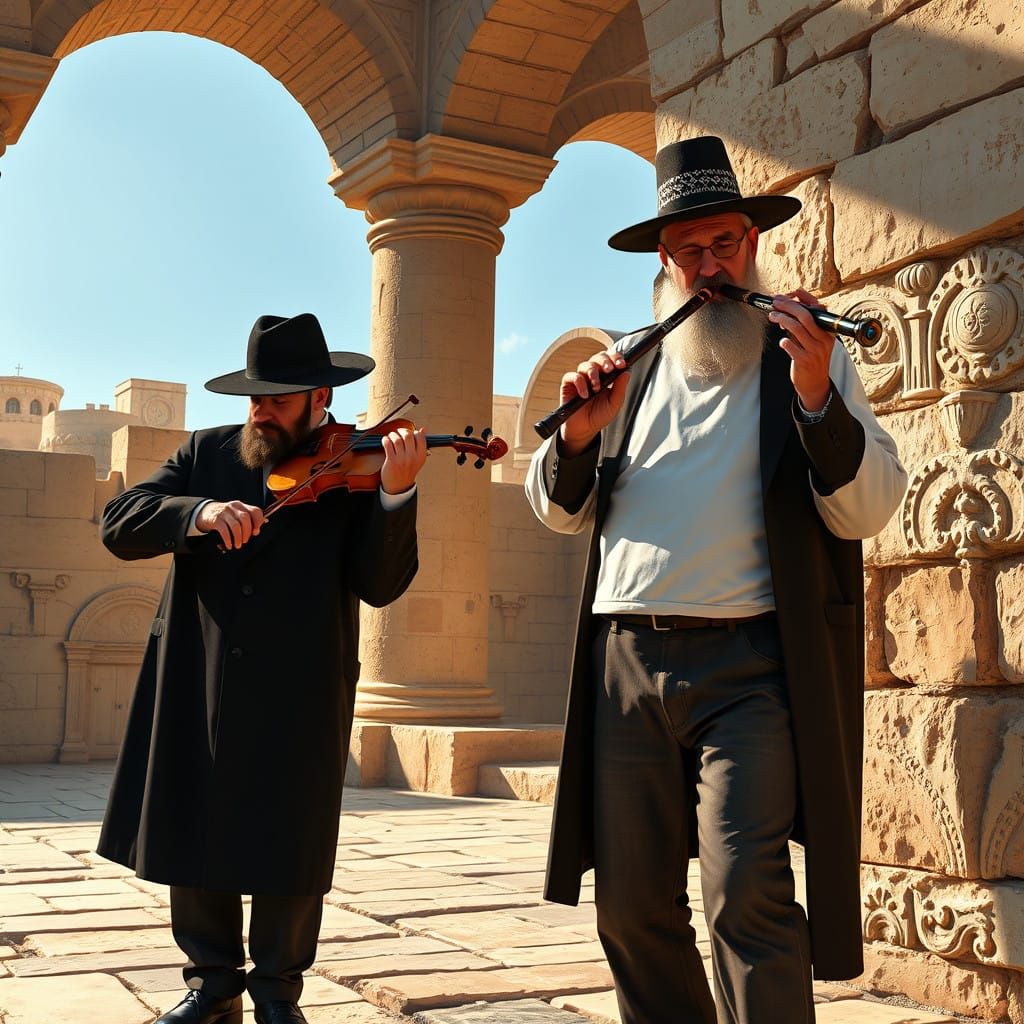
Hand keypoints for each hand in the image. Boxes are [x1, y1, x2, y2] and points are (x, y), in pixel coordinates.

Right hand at [195, 500, 265, 549]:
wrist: (206, 512)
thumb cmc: (225, 517)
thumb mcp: (236, 515)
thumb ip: (247, 521)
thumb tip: (257, 531)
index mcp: (241, 506)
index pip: (255, 511)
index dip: (258, 522)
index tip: (256, 532)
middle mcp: (233, 507)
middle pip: (245, 519)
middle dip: (247, 532)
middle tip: (245, 541)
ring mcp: (224, 512)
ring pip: (236, 525)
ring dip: (238, 538)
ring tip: (238, 545)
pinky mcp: (215, 519)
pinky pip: (224, 530)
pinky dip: (228, 539)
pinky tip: (229, 545)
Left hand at [380, 426, 427, 494]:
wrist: (399, 486)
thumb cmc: (408, 470)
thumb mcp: (418, 459)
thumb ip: (421, 444)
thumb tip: (423, 429)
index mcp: (421, 456)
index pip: (420, 437)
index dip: (414, 432)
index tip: (409, 433)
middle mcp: (412, 457)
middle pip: (408, 435)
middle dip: (402, 431)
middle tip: (399, 432)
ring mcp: (402, 459)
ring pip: (397, 439)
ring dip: (392, 435)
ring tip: (391, 436)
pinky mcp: (391, 461)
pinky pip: (388, 444)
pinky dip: (385, 439)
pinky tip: (386, 440)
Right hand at [558, 349, 629, 455]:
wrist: (585, 429)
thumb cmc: (600, 416)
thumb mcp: (615, 403)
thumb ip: (621, 388)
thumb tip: (627, 371)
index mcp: (606, 376)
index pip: (611, 360)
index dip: (615, 358)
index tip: (621, 364)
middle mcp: (593, 374)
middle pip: (598, 357)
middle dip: (605, 361)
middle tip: (609, 369)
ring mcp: (581, 378)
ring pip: (585, 365)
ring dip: (593, 374)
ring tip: (596, 388)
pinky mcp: (568, 385)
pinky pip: (572, 376)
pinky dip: (579, 383)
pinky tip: (585, 395)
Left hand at [769, 288, 834, 411]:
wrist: (815, 384)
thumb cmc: (813, 359)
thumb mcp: (814, 340)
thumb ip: (804, 326)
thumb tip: (787, 310)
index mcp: (828, 331)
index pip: (818, 307)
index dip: (802, 298)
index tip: (787, 294)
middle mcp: (823, 339)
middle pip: (805, 315)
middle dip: (787, 306)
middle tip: (775, 303)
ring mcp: (814, 350)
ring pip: (795, 328)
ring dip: (781, 319)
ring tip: (772, 316)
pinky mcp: (804, 361)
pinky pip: (789, 345)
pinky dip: (783, 341)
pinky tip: (782, 342)